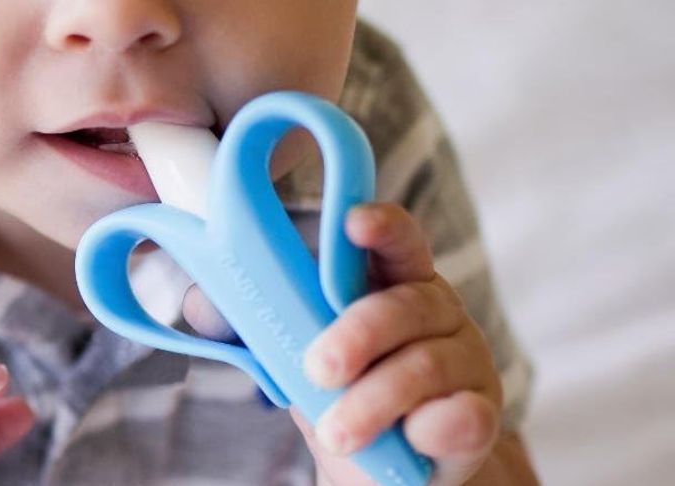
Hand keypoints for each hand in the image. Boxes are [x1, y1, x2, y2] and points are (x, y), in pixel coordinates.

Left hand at [183, 203, 502, 485]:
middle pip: (406, 305)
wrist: (390, 464)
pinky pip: (464, 415)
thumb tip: (205, 303)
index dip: (380, 225)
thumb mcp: (292, 351)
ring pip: (426, 366)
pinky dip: (433, 427)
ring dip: (374, 401)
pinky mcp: (479, 416)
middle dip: (358, 334)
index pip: (396, 238)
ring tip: (337, 433)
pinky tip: (412, 440)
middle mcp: (436, 310)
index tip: (353, 223)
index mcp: (390, 278)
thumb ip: (250, 321)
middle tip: (316, 370)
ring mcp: (465, 361)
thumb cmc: (341, 388)